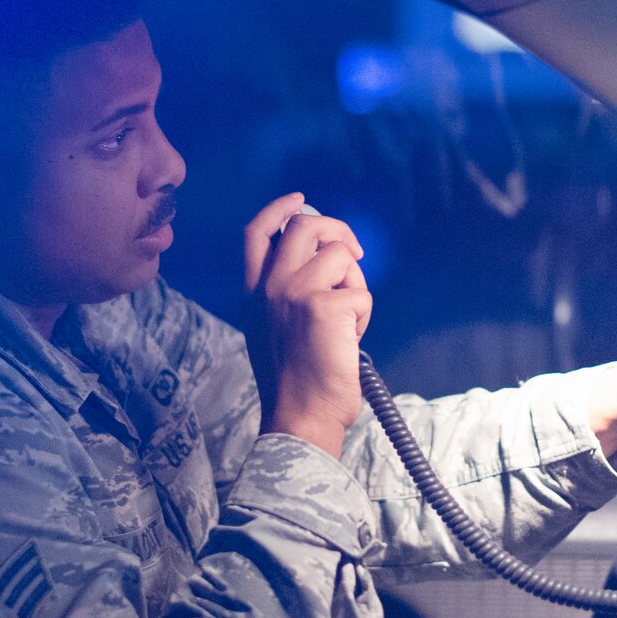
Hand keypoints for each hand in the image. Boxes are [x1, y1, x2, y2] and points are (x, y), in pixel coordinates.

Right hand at [243, 193, 373, 457]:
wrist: (299, 417)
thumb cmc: (294, 381)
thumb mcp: (271, 329)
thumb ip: (284, 292)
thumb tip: (322, 258)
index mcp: (252, 293)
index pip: (257, 232)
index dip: (280, 209)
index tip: (300, 200)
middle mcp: (269, 286)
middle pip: (305, 227)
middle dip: (337, 230)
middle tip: (353, 253)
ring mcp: (295, 292)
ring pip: (342, 257)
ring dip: (355, 285)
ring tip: (346, 321)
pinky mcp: (324, 306)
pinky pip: (361, 293)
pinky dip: (363, 316)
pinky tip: (350, 340)